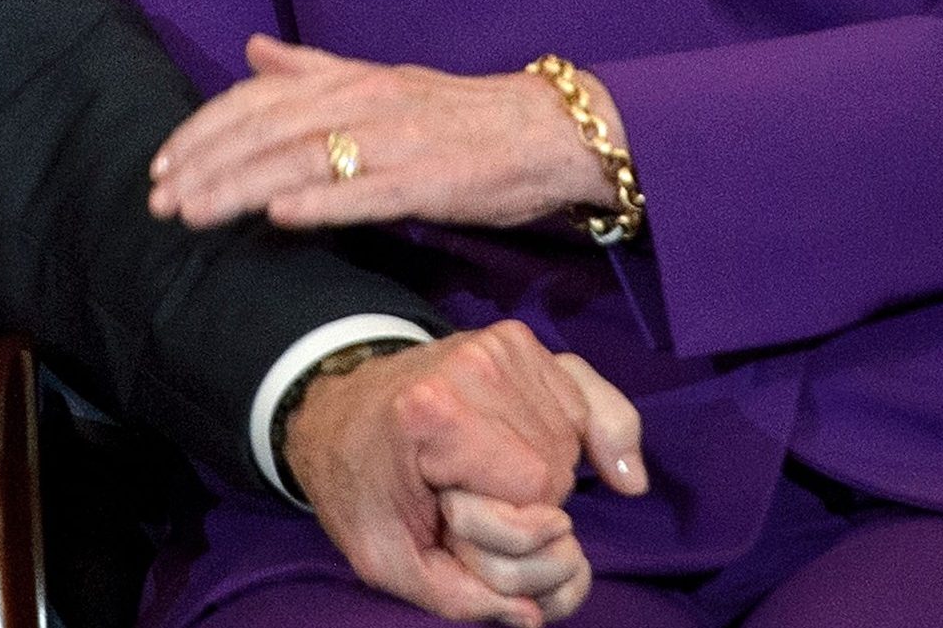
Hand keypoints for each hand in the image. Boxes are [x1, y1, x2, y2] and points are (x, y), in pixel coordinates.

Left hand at [150, 36, 618, 231]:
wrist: (550, 130)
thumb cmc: (459, 113)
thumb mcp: (379, 80)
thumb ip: (312, 69)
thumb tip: (251, 50)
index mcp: (348, 80)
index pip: (256, 100)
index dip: (203, 131)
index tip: (161, 165)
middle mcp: (364, 102)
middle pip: (267, 130)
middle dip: (205, 165)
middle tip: (159, 200)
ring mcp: (397, 141)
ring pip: (303, 161)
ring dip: (242, 187)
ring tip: (194, 212)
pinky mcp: (431, 181)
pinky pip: (368, 192)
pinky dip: (321, 202)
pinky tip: (280, 217)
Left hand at [277, 323, 645, 625]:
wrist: (335, 414)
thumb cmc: (360, 487)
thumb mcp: (386, 559)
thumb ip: (459, 597)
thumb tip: (534, 616)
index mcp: (434, 413)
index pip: (535, 492)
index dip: (508, 529)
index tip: (454, 518)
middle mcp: (473, 365)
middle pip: (556, 469)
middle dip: (527, 506)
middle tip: (468, 500)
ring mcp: (499, 345)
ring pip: (573, 441)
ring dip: (546, 474)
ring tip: (484, 474)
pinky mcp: (518, 342)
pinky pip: (590, 401)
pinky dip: (591, 434)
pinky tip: (607, 466)